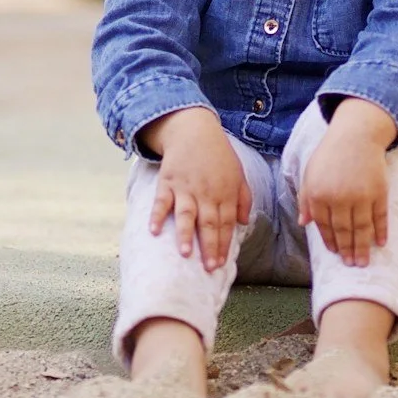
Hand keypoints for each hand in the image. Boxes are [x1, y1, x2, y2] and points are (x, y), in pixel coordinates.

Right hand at [145, 108, 252, 270]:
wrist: (194, 130)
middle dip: (209, 247)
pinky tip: (153, 231)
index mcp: (225, 193)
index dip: (223, 244)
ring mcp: (186, 188)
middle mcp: (206, 193)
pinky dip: (156, 215)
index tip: (220, 264)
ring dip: (185, 234)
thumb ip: (243, 198)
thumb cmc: (218, 154)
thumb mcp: (238, 173)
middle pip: (209, 223)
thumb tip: (243, 223)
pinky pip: (161, 201)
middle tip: (208, 267)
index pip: (226, 223)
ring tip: (185, 253)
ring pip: (186, 214)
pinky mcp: (168, 182)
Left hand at [298, 99, 396, 266]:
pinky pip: (380, 217)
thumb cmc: (330, 154)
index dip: (330, 241)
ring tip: (364, 262)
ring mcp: (360, 196)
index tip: (336, 252)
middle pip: (343, 231)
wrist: (356, 135)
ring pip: (362, 229)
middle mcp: (339, 198)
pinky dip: (381, 231)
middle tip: (351, 265)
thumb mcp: (310, 173)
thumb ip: (306, 199)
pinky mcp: (379, 192)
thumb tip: (304, 224)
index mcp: (318, 194)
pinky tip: (381, 243)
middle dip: (347, 250)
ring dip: (363, 248)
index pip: (324, 226)